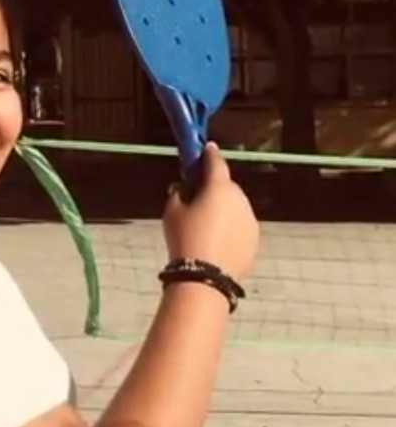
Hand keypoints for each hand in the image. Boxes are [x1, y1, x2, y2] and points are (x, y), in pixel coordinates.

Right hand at [162, 142, 259, 280]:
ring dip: (224, 208)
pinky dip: (231, 226)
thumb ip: (177, 194)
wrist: (206, 278)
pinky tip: (217, 240)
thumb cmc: (185, 239)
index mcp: (219, 188)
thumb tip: (181, 187)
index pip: (216, 163)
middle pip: (227, 186)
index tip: (207, 148)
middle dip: (215, 188)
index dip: (210, 154)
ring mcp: (250, 220)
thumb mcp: (171, 213)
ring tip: (206, 225)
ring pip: (235, 206)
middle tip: (198, 198)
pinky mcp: (255, 238)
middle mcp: (240, 199)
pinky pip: (241, 225)